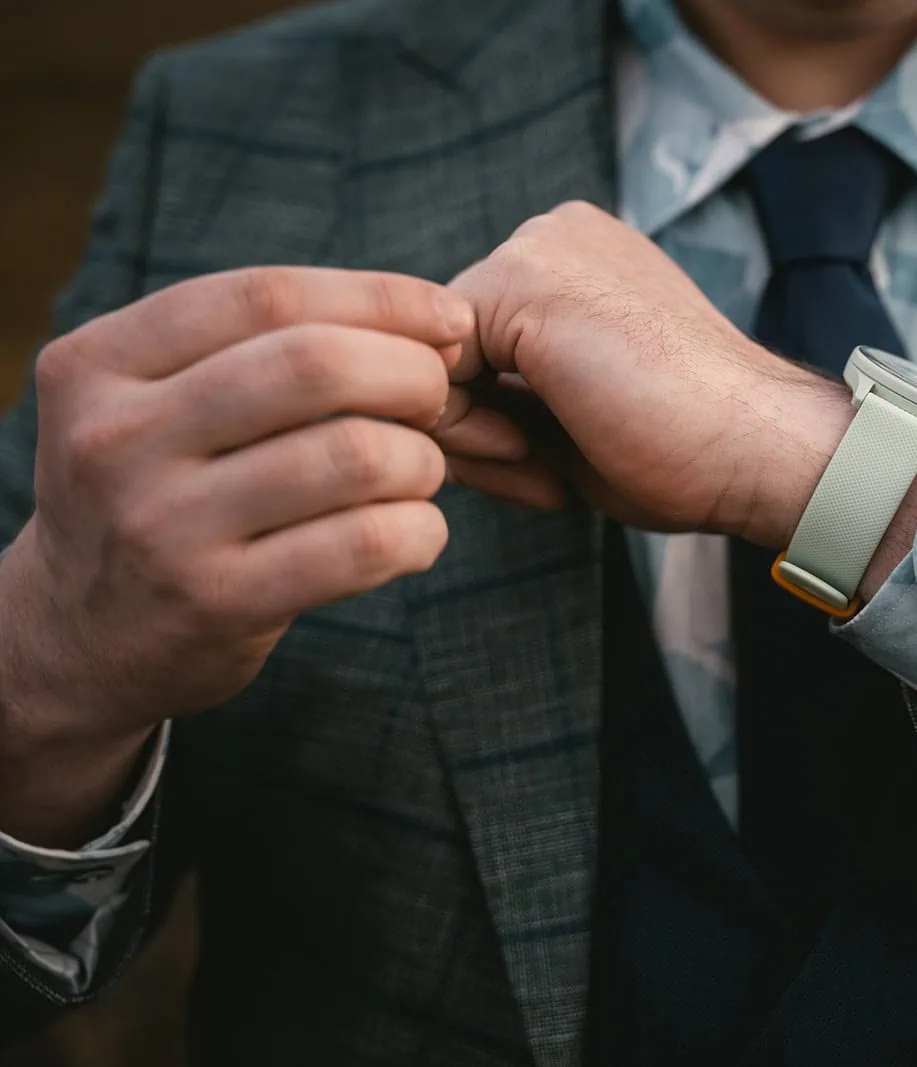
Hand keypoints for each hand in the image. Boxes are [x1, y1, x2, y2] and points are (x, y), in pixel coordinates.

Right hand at [0, 267, 469, 756]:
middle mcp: (117, 438)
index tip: (451, 320)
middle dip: (412, 372)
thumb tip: (435, 324)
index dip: (382, 298)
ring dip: (421, 459)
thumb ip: (260, 350)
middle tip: (438, 400)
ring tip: (420, 472)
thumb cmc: (160, 492)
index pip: (266, 298)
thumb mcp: (156, 401)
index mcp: (99, 362)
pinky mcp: (216, 602)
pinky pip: (363, 544)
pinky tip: (416, 532)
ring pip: (352, 455)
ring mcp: (162, 526)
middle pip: (315, 365)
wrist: (77, 636)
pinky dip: (420, 530)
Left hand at [436, 201, 857, 548]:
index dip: (489, 419)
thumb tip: (422, 416)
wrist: (757, 447)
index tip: (542, 473)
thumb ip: (508, 395)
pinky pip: (436, 371)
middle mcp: (553, 233)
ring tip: (546, 473)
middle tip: (542, 480)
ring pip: (433, 358)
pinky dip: (468, 431)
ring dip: (471, 433)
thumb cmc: (688, 448)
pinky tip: (539, 457)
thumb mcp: (577, 412)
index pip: (477, 338)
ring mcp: (537, 248)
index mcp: (576, 256)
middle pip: (448, 344)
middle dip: (475, 424)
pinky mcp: (523, 283)